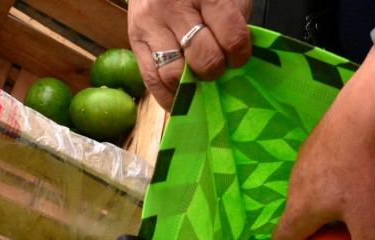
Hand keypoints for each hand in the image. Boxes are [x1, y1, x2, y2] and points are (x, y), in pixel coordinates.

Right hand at [128, 0, 251, 108]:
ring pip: (175, 74)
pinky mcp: (135, 40)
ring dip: (192, 85)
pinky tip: (181, 95)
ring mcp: (150, 24)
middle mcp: (173, 7)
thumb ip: (235, 24)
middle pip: (203, 58)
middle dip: (215, 70)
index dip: (240, 55)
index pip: (231, 38)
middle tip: (216, 64)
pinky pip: (152, 81)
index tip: (237, 56)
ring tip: (198, 76)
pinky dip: (170, 96)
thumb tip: (234, 63)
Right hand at [271, 47, 374, 239]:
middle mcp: (299, 177)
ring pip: (316, 187)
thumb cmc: (373, 167)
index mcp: (301, 205)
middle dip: (312, 235)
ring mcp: (313, 150)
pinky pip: (333, 165)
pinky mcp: (331, 130)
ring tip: (357, 215)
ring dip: (329, 206)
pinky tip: (373, 178)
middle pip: (299, 214)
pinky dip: (345, 180)